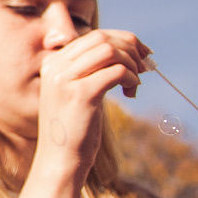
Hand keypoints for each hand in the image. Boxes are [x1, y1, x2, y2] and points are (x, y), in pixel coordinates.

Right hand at [31, 28, 149, 176]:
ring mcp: (66, 79)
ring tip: (136, 82)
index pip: (93, 36)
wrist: (59, 160)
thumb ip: (90, 71)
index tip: (142, 53)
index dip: (123, 40)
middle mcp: (55, 66)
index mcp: (52, 63)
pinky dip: (131, 78)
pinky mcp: (81, 94)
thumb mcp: (77, 93)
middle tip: (145, 66)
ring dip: (132, 63)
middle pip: (102, 38)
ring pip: (110, 50)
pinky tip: (132, 92)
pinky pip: (117, 71)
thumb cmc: (73, 129)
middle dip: (131, 47)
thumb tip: (127, 51)